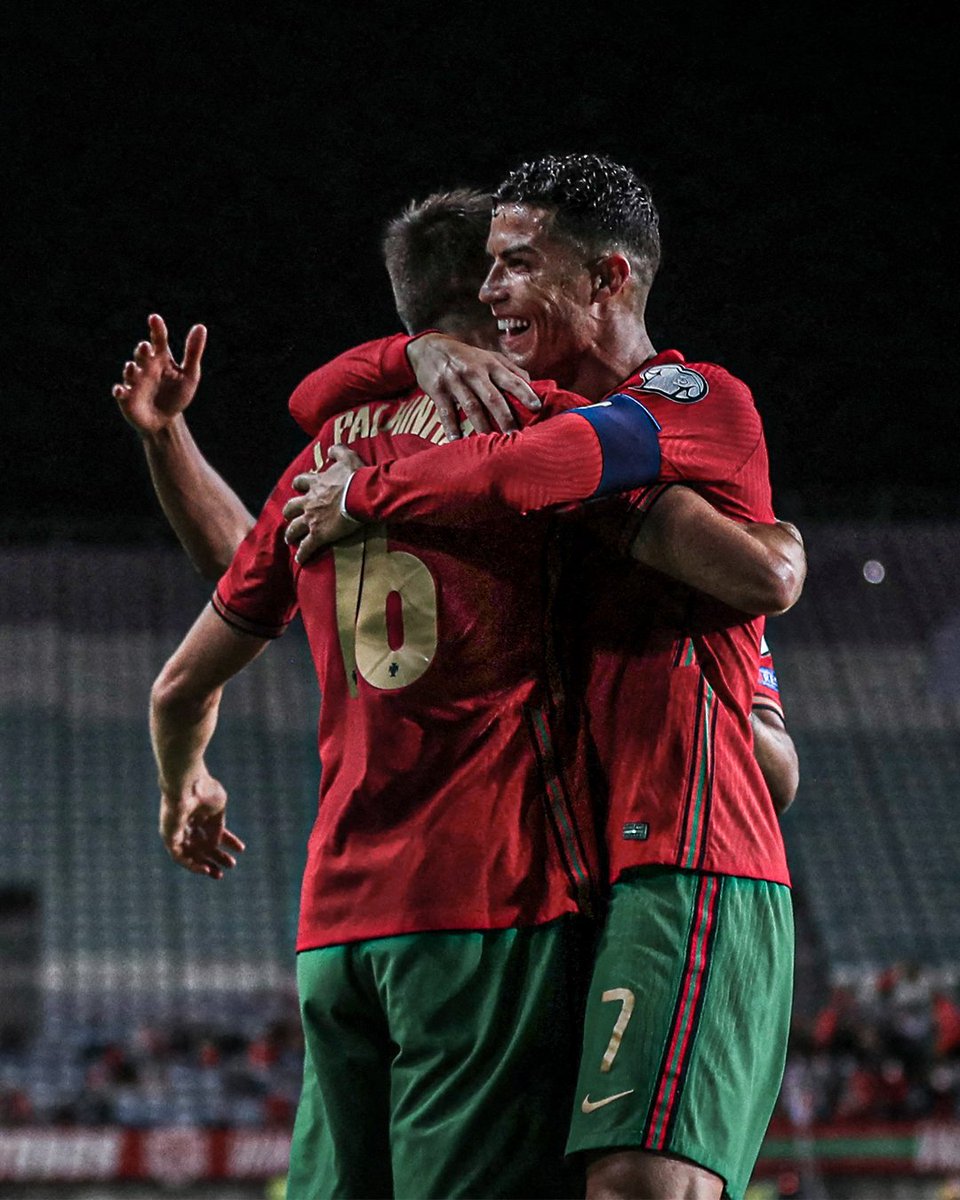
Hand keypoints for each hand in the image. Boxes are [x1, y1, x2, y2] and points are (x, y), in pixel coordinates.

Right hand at [113, 313, 206, 436]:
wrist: (165, 420)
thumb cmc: (177, 394)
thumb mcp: (189, 374)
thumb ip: (193, 352)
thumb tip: (201, 326)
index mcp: (161, 359)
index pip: (158, 340)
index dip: (156, 329)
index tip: (154, 318)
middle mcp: (146, 367)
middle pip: (142, 355)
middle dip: (142, 351)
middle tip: (146, 347)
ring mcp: (135, 381)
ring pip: (130, 372)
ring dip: (130, 369)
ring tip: (133, 367)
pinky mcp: (127, 397)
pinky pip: (120, 392)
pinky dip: (119, 391)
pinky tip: (120, 390)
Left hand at [159, 771, 244, 879]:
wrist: (187, 784)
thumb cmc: (204, 790)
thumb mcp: (218, 809)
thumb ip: (217, 828)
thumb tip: (215, 845)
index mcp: (200, 813)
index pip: (214, 831)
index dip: (228, 841)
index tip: (241, 849)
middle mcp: (188, 823)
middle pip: (202, 845)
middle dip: (216, 856)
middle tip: (230, 866)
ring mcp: (177, 830)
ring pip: (191, 854)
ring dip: (204, 864)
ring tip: (219, 874)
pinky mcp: (169, 837)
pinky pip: (180, 856)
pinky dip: (192, 865)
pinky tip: (206, 869)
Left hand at [283, 444, 365, 563]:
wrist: (362, 495)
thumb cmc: (357, 477)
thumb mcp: (348, 457)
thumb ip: (338, 451)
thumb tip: (331, 448)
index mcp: (316, 483)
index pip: (300, 482)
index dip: (298, 485)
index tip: (298, 488)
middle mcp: (309, 501)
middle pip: (291, 507)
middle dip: (289, 513)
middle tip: (290, 517)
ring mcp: (312, 519)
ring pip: (293, 528)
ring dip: (290, 534)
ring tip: (289, 540)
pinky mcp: (319, 534)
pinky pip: (307, 546)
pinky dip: (302, 554)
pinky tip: (300, 560)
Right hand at [406, 332, 540, 439]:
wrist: (429, 348)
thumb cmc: (466, 356)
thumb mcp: (489, 356)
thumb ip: (511, 369)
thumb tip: (532, 384)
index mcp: (490, 364)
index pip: (511, 380)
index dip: (525, 393)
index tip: (537, 407)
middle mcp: (474, 372)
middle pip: (493, 397)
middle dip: (505, 417)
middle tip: (514, 435)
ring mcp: (455, 380)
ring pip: (472, 406)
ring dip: (481, 425)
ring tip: (489, 442)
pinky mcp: (438, 389)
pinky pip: (446, 411)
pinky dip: (451, 426)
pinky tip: (457, 439)